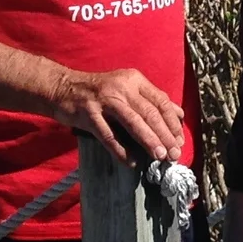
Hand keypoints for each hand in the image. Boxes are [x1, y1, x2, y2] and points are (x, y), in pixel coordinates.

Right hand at [45, 65, 184, 165]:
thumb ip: (151, 99)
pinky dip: (120, 149)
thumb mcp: (127, 88)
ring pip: (132, 121)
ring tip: (159, 156)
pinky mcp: (89, 114)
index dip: (173, 122)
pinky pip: (107, 134)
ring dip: (148, 140)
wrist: (62, 87)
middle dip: (165, 135)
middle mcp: (122, 87)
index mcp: (134, 80)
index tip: (180, 141)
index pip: (161, 101)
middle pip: (150, 112)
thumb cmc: (98, 91)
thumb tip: (179, 113)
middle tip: (174, 154)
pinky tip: (130, 161)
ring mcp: (104, 100)